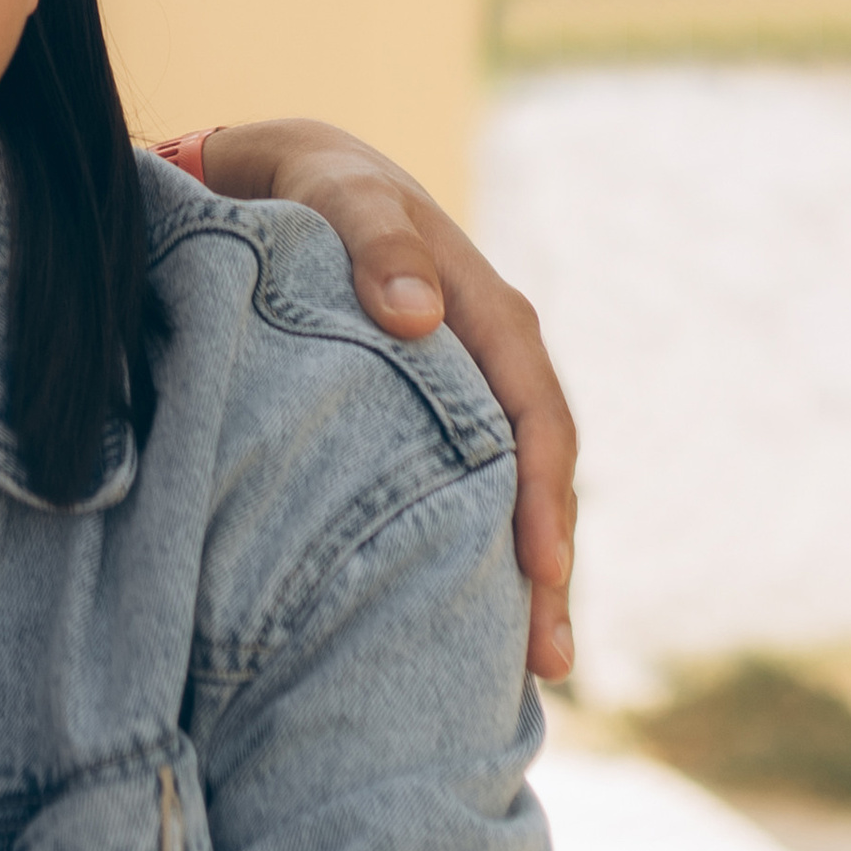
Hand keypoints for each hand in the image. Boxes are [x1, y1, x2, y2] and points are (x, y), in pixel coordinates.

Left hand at [187, 121, 576, 683]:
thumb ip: (377, 242)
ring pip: (515, 495)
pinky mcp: (440, 423)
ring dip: (530, 579)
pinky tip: (475, 619)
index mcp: (492, 315)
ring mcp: (475, 396)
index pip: (534, 416)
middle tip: (548, 661)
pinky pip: (474, 492)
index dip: (539, 493)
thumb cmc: (320, 189)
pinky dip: (484, 551)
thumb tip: (416, 315)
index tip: (537, 567)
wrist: (299, 180)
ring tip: (536, 670)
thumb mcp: (344, 196)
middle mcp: (499, 363)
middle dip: (551, 567)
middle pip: (543, 474)